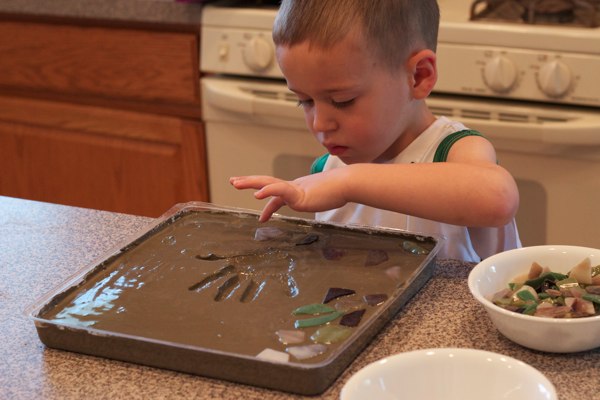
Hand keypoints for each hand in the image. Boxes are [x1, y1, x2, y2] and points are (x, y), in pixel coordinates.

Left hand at [229, 172, 347, 221]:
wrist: (347, 184)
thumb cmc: (339, 190)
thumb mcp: (322, 197)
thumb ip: (315, 198)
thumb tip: (319, 199)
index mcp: (297, 189)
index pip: (276, 191)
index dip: (264, 193)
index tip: (253, 194)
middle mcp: (293, 187)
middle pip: (266, 182)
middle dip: (249, 182)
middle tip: (234, 181)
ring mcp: (295, 190)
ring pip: (268, 183)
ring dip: (251, 182)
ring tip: (236, 183)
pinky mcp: (299, 194)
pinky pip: (280, 191)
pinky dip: (268, 191)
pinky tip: (258, 194)